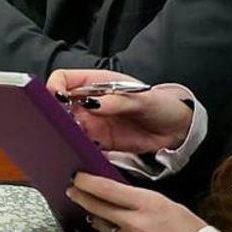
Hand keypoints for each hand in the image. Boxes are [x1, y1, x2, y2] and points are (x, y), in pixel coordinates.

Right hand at [45, 68, 195, 153]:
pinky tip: (80, 152)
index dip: (55, 87)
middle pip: (59, 104)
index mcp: (96, 83)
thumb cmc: (161, 105)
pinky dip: (77, 148)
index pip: (63, 79)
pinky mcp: (99, 141)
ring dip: (65, 133)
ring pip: (67, 126)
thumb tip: (92, 104)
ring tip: (70, 140)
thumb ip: (117, 101)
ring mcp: (93, 122)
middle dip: (54, 114)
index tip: (57, 98)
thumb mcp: (142, 98)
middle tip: (61, 124)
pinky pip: (81, 144)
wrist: (176, 129)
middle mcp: (89, 102)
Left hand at [66, 172, 208, 231]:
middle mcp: (135, 224)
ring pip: (105, 229)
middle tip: (72, 191)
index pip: (106, 189)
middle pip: (96, 208)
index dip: (87, 182)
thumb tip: (119, 195)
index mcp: (148, 204)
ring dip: (104, 223)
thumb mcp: (171, 206)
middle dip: (81, 198)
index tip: (77, 177)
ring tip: (108, 218)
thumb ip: (142, 201)